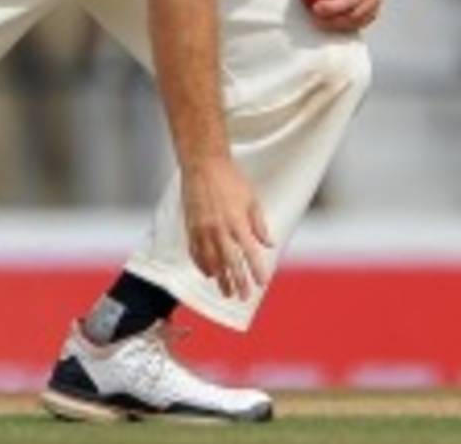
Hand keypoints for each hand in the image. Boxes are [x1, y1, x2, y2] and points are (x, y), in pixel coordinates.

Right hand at [182, 158, 272, 300]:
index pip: (250, 252)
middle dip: (237, 282)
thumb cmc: (230, 178)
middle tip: (243, 297)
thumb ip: (259, 224)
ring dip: (219, 278)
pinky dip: (202, 264)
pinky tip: (208, 273)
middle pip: (230, 262)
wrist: (203, 164)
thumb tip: (269, 243)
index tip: (262, 283)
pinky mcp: (190, 225)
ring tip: (225, 291)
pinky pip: (195, 251)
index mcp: (237, 221)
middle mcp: (219, 228)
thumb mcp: (252, 199)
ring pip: (211, 260)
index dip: (256, 270)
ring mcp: (202, 228)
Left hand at [300, 0, 381, 31]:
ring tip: (318, 20)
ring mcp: (373, 2)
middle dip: (331, 7)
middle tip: (314, 9)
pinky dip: (340, 27)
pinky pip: (356, 25)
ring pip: (355, 16)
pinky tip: (326, 25)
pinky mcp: (372, 15)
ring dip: (334, 20)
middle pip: (352, 0)